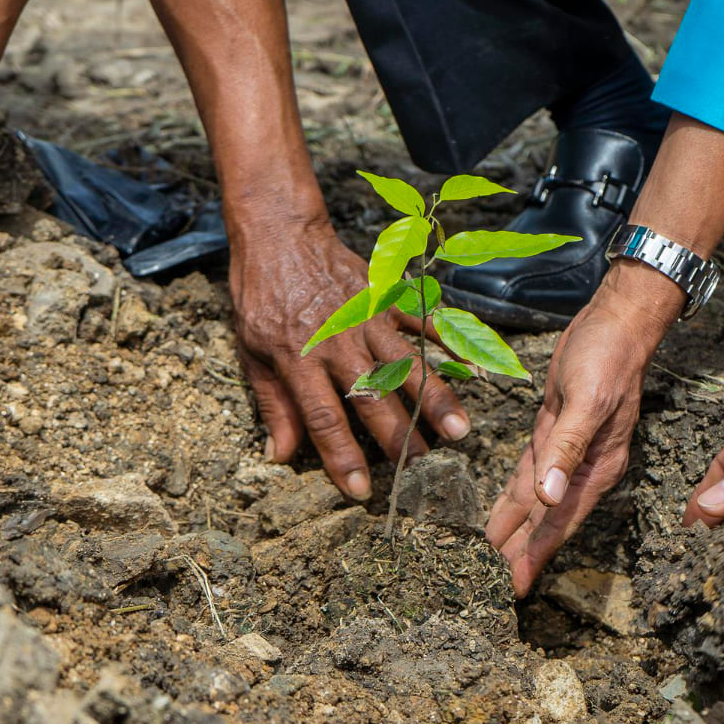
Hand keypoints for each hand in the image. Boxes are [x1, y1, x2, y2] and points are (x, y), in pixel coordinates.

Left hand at [228, 218, 469, 499]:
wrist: (278, 232)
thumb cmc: (260, 297)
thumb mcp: (251, 353)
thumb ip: (272, 405)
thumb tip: (278, 455)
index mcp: (299, 361)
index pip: (325, 418)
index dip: (343, 457)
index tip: (361, 490)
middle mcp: (338, 343)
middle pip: (374, 398)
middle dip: (399, 438)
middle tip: (422, 471)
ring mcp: (367, 319)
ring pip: (408, 365)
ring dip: (435, 400)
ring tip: (459, 431)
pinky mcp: (386, 298)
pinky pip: (422, 324)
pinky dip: (448, 346)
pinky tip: (472, 369)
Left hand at [487, 277, 674, 596]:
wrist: (614, 322)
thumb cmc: (607, 359)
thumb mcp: (586, 403)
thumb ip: (566, 451)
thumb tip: (549, 499)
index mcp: (596, 469)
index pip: (559, 522)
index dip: (535, 555)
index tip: (515, 587)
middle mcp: (582, 469)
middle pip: (543, 521)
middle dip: (517, 552)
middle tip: (486, 584)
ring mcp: (565, 453)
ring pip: (532, 502)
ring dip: (510, 529)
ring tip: (484, 559)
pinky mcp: (550, 434)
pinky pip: (527, 475)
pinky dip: (511, 497)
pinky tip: (496, 516)